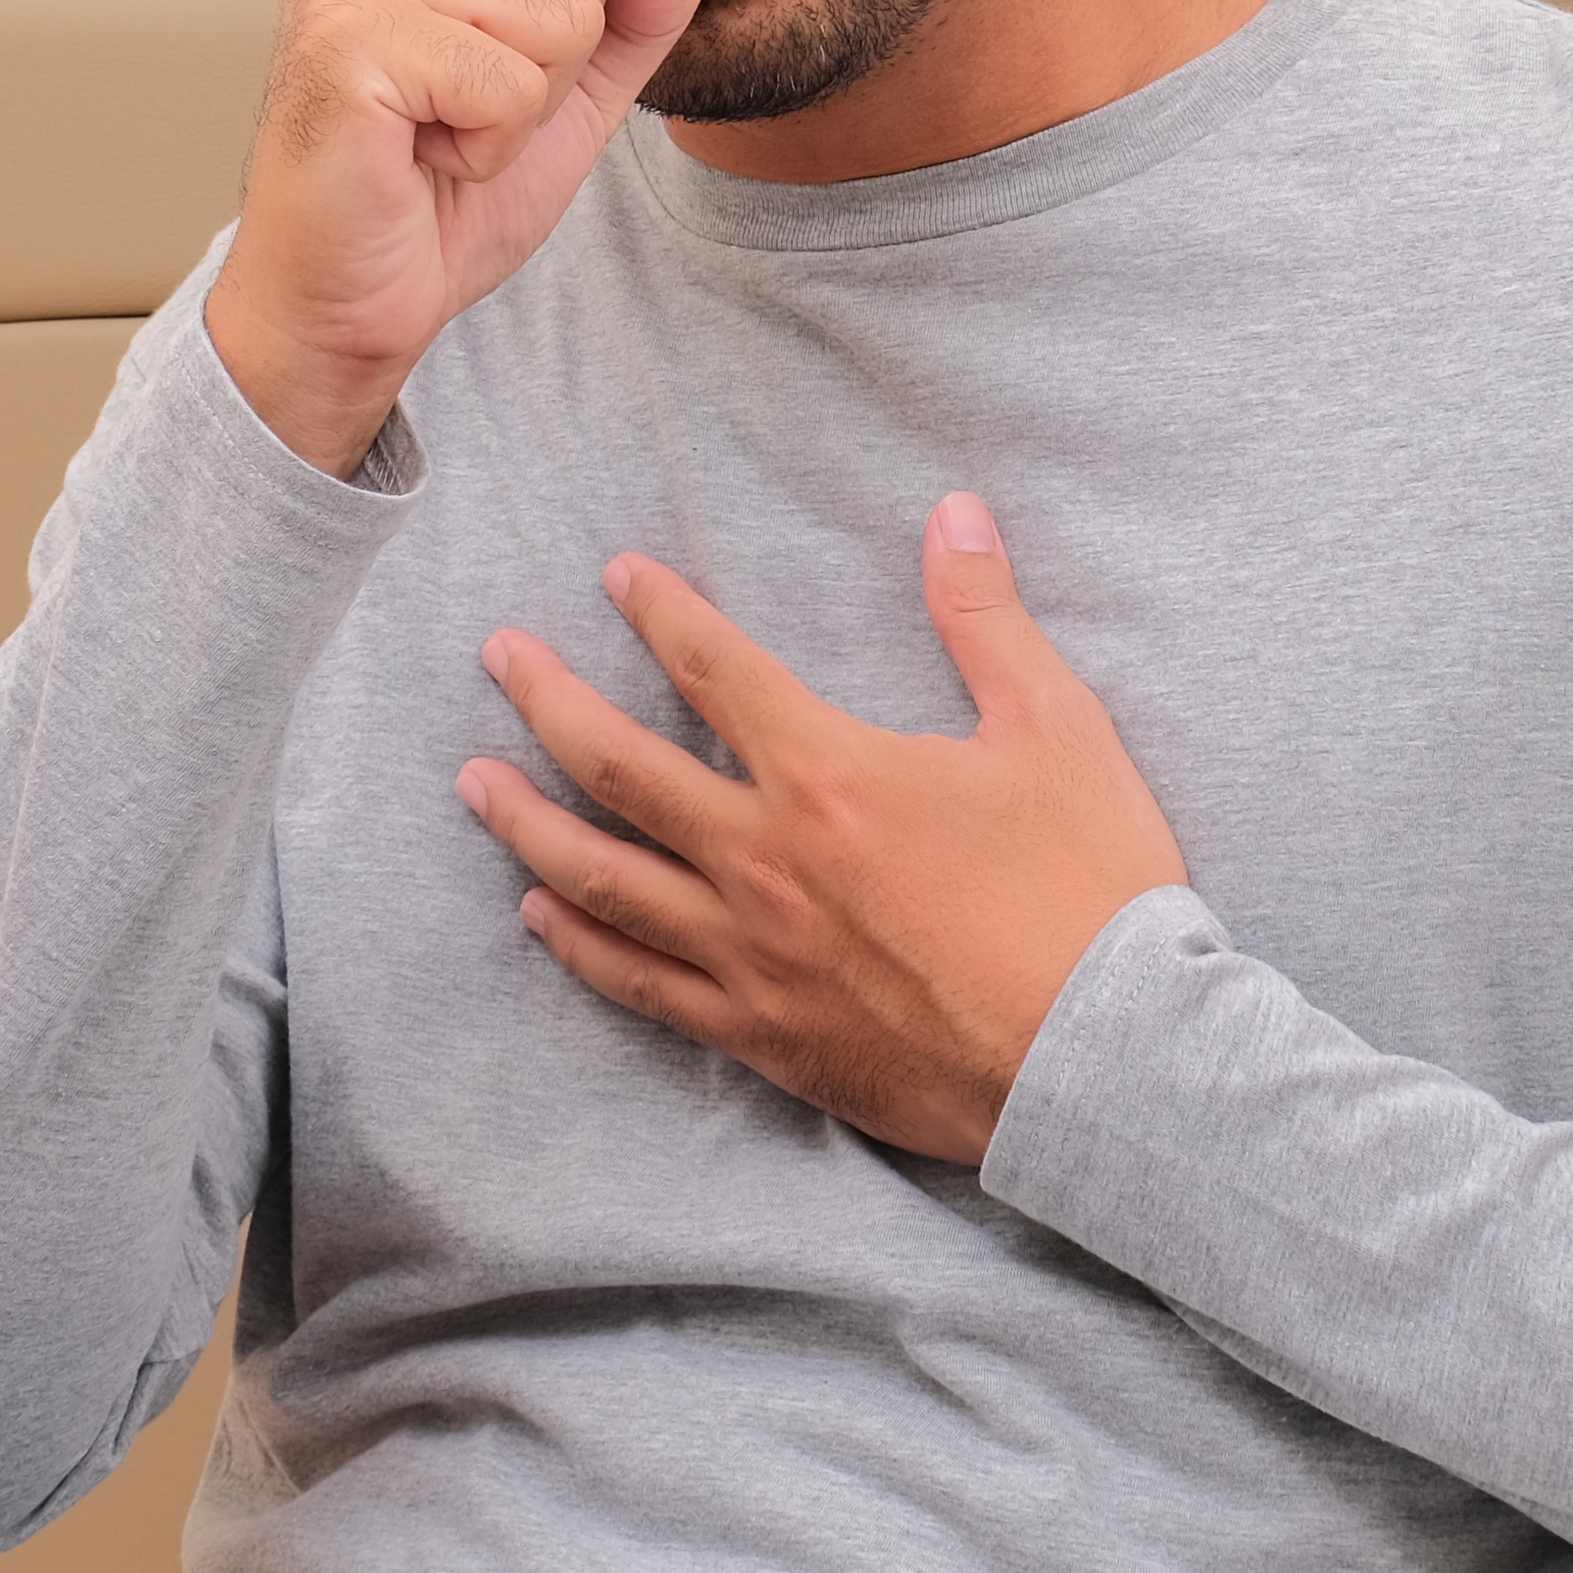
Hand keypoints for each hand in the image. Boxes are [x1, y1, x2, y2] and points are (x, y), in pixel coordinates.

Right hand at [208, 0, 699, 470]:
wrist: (347, 301)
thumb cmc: (439, 193)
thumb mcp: (577, 85)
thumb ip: (637, 4)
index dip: (574, 2)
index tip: (482, 67)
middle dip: (557, 57)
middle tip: (460, 107)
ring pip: (563, 15)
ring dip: (524, 107)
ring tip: (438, 130)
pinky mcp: (349, 41)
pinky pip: (514, 84)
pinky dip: (490, 147)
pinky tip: (422, 156)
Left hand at [458, 495, 1187, 1165]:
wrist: (1099, 1059)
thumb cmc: (1087, 891)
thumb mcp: (1057, 730)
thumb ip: (988, 619)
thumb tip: (955, 513)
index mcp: (829, 774)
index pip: (715, 669)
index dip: (660, 611)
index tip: (618, 575)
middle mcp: (764, 860)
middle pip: (619, 767)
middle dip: (548, 700)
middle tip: (497, 658)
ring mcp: (750, 955)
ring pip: (602, 879)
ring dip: (526, 822)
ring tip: (473, 784)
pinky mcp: (760, 1034)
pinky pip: (639, 984)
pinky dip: (577, 945)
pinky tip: (539, 916)